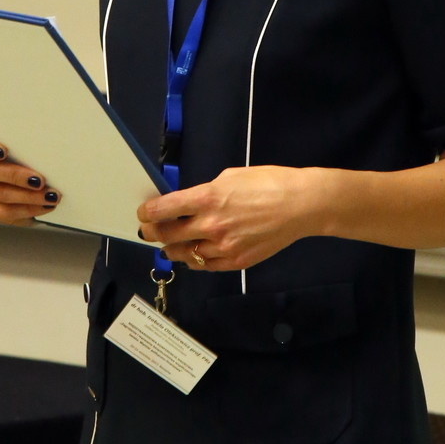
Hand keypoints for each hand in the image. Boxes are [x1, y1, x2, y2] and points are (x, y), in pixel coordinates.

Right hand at [0, 130, 60, 226]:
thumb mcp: (42, 142)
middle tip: (40, 180)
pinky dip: (28, 209)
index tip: (3, 151)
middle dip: (14, 175)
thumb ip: (35, 138)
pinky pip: (4, 213)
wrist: (58, 181)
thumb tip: (46, 136)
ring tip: (51, 195)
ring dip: (27, 195)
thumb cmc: (48, 154)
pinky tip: (46, 206)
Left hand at [137, 165, 318, 271]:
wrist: (301, 206)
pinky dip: (195, 260)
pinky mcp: (236, 262)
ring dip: (171, 249)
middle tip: (148, 231)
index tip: (143, 213)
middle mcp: (211, 225)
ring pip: (184, 254)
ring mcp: (223, 247)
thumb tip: (187, 203)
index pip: (164, 209)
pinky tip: (193, 254)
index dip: (147, 213)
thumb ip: (204, 192)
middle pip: (168, 234)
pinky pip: (205, 266)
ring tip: (169, 244)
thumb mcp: (230, 177)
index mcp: (207, 198)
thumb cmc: (267, 183)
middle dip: (153, 232)